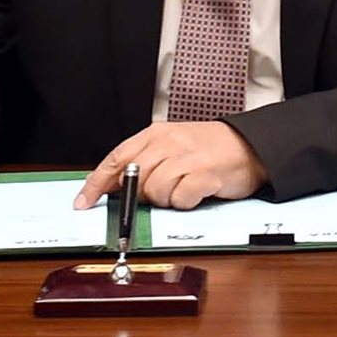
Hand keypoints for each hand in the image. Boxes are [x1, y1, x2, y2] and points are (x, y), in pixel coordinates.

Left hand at [76, 121, 268, 211]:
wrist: (252, 146)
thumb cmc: (209, 149)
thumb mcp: (172, 147)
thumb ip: (144, 162)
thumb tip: (111, 187)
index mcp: (157, 134)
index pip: (116, 159)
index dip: (97, 183)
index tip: (83, 202)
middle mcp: (169, 143)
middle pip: (134, 179)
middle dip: (141, 195)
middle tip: (161, 193)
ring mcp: (188, 157)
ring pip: (155, 191)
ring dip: (166, 199)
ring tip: (183, 189)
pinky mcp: (206, 174)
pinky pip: (180, 198)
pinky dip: (185, 202)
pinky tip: (196, 193)